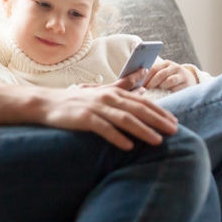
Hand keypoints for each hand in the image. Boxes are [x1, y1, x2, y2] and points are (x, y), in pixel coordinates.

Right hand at [40, 78, 178, 150]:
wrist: (47, 104)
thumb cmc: (76, 100)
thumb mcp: (101, 90)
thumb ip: (122, 85)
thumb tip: (143, 75)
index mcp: (113, 92)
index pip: (142, 102)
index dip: (160, 112)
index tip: (174, 122)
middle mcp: (107, 98)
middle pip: (138, 109)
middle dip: (158, 120)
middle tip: (174, 130)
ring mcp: (95, 108)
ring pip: (124, 118)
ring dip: (143, 130)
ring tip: (157, 140)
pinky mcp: (84, 119)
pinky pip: (104, 128)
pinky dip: (117, 137)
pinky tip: (129, 146)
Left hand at [143, 60, 197, 91]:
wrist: (189, 80)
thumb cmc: (170, 78)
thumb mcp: (163, 73)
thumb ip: (153, 75)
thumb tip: (138, 82)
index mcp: (166, 63)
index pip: (154, 68)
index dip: (146, 77)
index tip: (139, 84)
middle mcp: (175, 67)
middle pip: (161, 74)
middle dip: (151, 83)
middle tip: (144, 90)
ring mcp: (182, 76)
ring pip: (169, 81)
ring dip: (160, 87)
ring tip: (154, 92)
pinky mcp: (187, 85)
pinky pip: (176, 89)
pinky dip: (168, 92)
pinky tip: (163, 95)